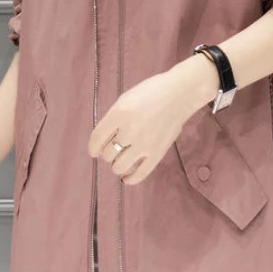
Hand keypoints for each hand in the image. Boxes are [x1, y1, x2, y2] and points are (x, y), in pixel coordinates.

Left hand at [88, 57, 216, 185]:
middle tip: (114, 149)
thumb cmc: (152, 92)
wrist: (179, 94)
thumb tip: (103, 139)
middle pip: (107, 153)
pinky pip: (139, 174)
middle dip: (107, 152)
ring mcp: (144, 143)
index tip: (94, 151)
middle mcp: (130, 130)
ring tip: (121, 159)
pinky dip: (130, 179)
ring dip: (116, 165)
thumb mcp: (125, 99)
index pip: (97, 139)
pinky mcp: (157, 153)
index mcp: (119, 114)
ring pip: (119, 166)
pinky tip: (126, 177)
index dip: (93, 147)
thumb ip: (113, 118)